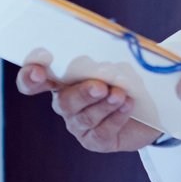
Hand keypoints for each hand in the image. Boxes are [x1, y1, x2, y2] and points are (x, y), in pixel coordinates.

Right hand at [17, 52, 162, 153]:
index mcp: (62, 80)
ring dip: (104, 105)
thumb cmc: (127, 78)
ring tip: (120, 95)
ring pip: (84, 118)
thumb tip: (107, 41)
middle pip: (64, 102)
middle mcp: (66, 104)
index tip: (39, 72)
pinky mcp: (95, 141)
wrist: (151, 107)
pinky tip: (127, 106)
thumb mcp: (117, 61)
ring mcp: (78, 125)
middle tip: (100, 86)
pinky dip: (115, 118)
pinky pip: (100, 132)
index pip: (33, 80)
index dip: (30, 77)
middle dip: (82, 94)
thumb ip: (106, 54)